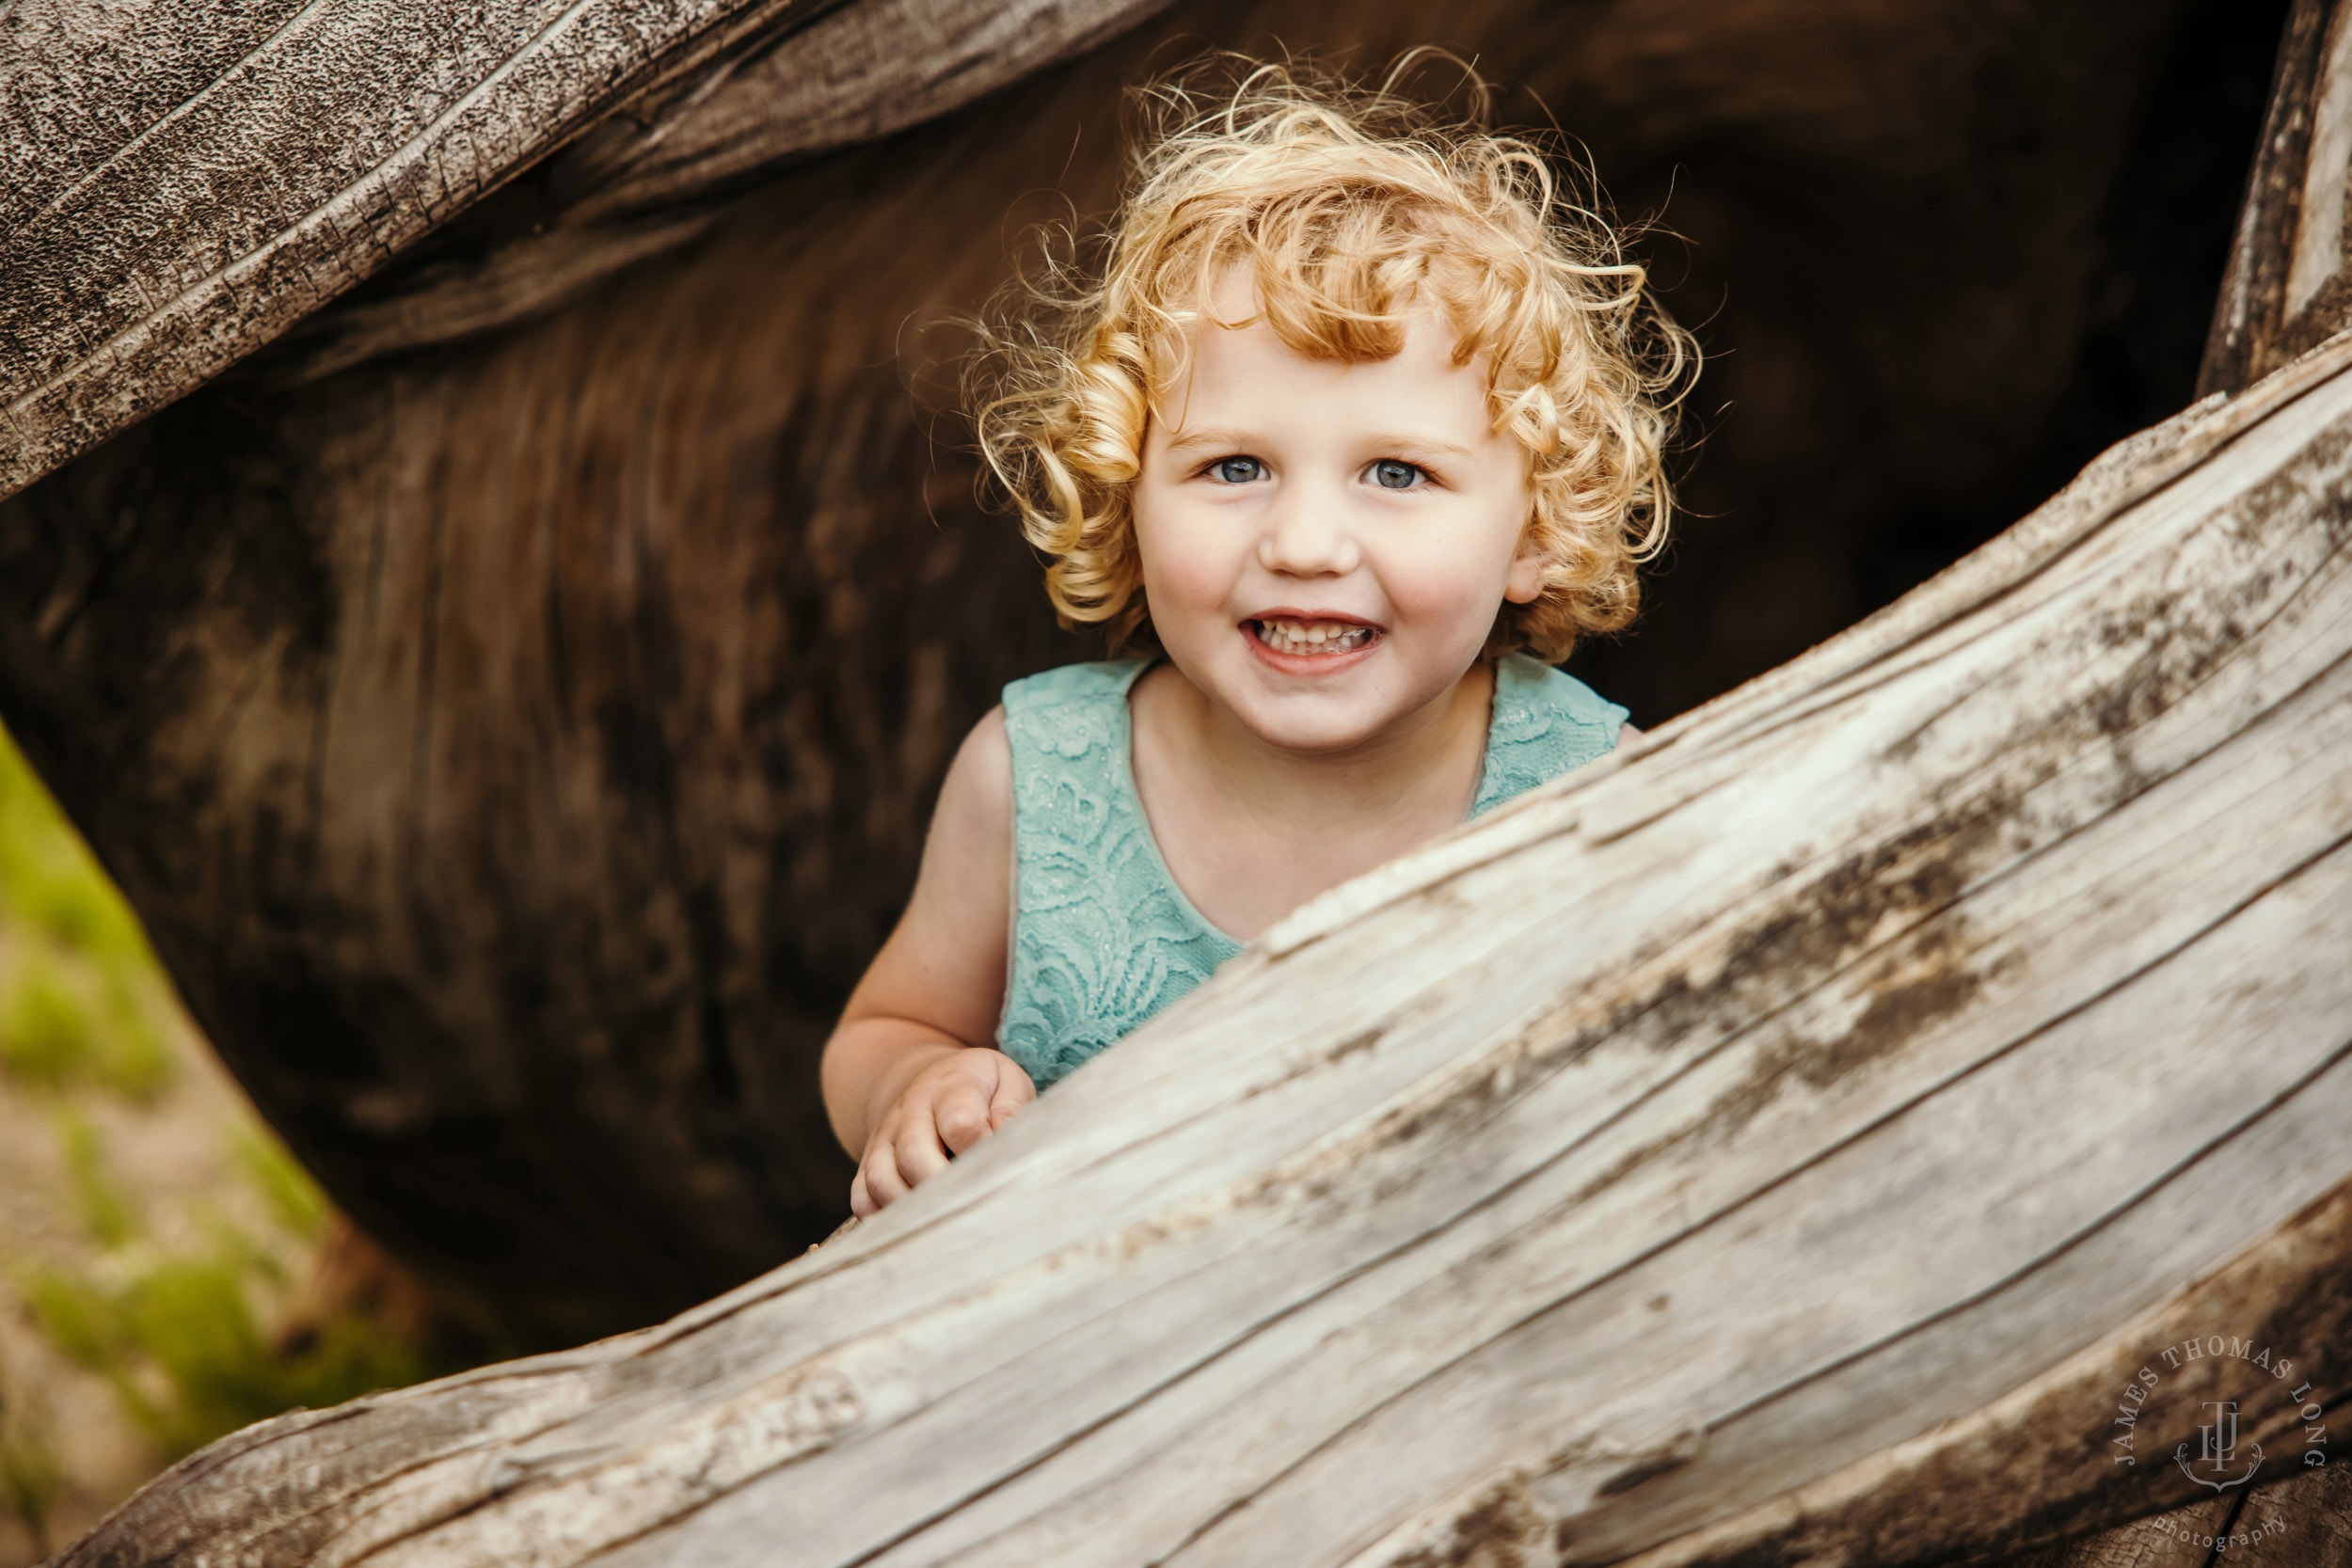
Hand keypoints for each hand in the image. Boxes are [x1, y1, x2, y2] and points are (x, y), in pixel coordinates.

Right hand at [850, 1047, 1034, 1216]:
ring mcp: (884, 1138)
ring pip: (881, 1180)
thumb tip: (1004, 1141)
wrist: (927, 1080)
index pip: (962, 1123)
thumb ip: (1012, 1109)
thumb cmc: (980, 1090)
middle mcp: (910, 1112)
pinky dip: (881, 1218)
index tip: (998, 1168)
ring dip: (912, 1209)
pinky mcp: (868, 1163)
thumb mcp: (1006, 1081)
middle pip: (914, 1155)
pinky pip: (861, 1197)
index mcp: (951, 1087)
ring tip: (945, 1222)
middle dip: (944, 1188)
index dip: (980, 1152)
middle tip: (972, 1207)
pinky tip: (913, 1226)